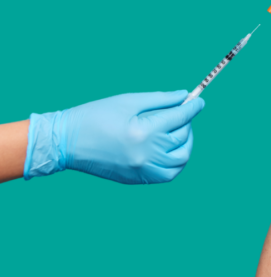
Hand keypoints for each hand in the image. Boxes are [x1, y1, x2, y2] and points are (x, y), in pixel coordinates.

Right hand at [26, 91, 204, 183]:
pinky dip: (175, 163)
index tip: (198, 101)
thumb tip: (184, 97)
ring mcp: (142, 170)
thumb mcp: (128, 101)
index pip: (179, 119)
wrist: (66, 142)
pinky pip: (167, 175)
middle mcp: (146, 154)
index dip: (192, 108)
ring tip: (177, 133)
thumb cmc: (95, 116)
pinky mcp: (137, 179)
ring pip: (180, 160)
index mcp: (144, 132)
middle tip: (181, 114)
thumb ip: (160, 100)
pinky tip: (169, 149)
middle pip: (182, 138)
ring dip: (185, 145)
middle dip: (186, 124)